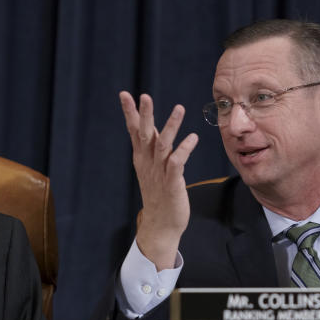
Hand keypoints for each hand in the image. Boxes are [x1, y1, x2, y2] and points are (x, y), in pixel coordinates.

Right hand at [120, 91, 198, 269]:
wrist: (161, 224)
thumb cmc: (158, 194)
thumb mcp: (150, 168)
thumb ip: (150, 147)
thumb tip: (149, 126)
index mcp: (141, 158)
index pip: (134, 131)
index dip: (130, 113)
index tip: (125, 94)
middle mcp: (148, 163)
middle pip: (144, 134)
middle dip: (144, 115)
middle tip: (144, 96)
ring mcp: (159, 173)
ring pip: (162, 145)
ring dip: (170, 126)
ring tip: (179, 108)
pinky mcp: (172, 183)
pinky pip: (177, 163)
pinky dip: (184, 149)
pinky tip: (193, 138)